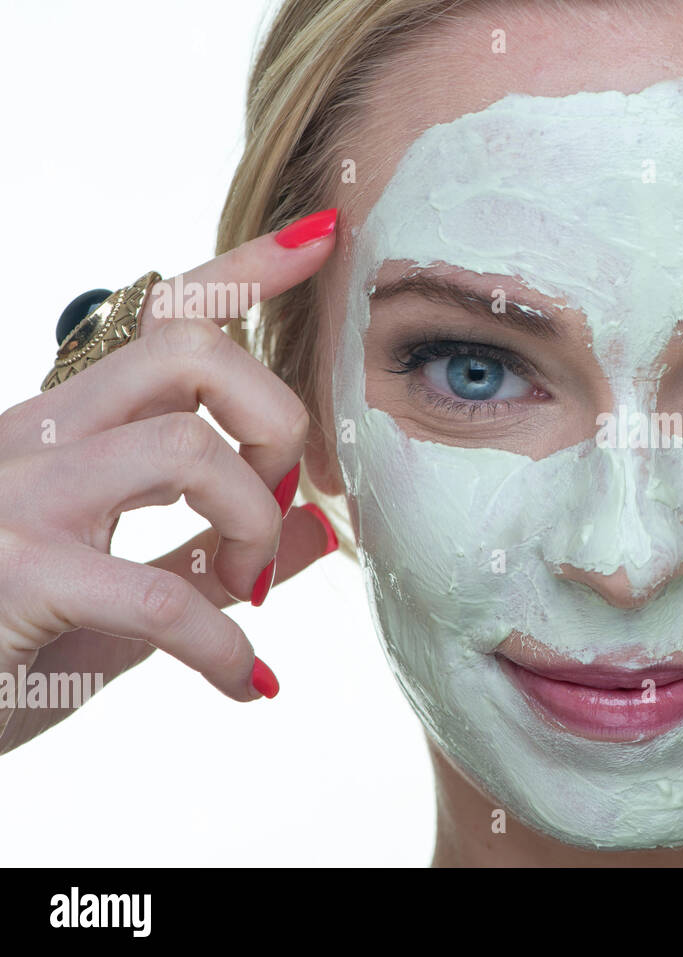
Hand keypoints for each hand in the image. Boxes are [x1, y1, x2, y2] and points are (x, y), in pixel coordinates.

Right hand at [0, 208, 341, 752]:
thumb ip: (216, 561)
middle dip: (274, 417)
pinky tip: (240, 680)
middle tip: (279, 497)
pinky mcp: (16, 576)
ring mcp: (19, 501)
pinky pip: (160, 595)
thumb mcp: (123, 600)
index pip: (156, 321)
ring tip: (244, 585)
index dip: (243, 271)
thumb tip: (319, 531)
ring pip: (188, 447)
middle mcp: (34, 442)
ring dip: (252, 521)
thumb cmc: (2, 653)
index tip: (319, 237)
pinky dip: (223, 645)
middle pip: (189, 353)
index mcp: (59, 434)